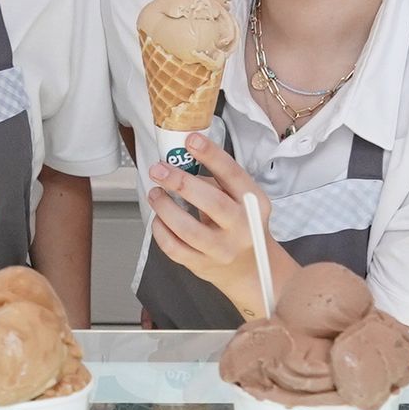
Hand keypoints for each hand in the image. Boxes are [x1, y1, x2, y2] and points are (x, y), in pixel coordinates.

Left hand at [144, 135, 281, 318]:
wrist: (251, 269)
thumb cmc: (241, 225)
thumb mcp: (242, 201)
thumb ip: (219, 182)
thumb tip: (181, 159)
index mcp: (253, 204)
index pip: (233, 175)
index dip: (211, 155)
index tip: (190, 139)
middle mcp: (242, 228)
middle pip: (211, 202)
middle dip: (180, 182)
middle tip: (158, 169)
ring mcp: (222, 250)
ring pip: (187, 229)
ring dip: (164, 207)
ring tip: (154, 193)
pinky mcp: (203, 266)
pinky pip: (174, 248)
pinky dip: (160, 231)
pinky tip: (157, 219)